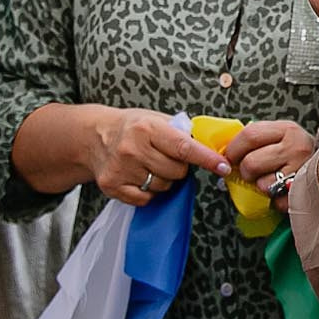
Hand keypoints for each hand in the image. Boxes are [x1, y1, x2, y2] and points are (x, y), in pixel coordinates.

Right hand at [88, 108, 231, 206]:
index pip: (184, 147)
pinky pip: (146, 199)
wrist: (95, 136)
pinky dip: (149, 192)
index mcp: (147, 128)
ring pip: (163, 187)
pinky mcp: (112, 186)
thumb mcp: (155, 118)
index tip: (223, 167)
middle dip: (179, 168)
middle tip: (166, 158)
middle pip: (176, 172)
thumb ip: (181, 131)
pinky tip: (139, 177)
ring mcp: (121, 169)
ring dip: (164, 180)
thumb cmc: (132, 127)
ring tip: (150, 165)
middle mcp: (132, 149)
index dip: (206, 158)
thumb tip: (210, 146)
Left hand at [221, 119, 315, 208]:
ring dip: (261, 187)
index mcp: (287, 129)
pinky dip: (274, 201)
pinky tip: (282, 192)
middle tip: (250, 173)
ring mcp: (302, 170)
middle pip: (251, 162)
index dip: (233, 150)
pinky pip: (275, 201)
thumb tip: (225, 153)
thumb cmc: (296, 154)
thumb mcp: (280, 137)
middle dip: (244, 172)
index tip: (229, 158)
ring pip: (261, 185)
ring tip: (271, 181)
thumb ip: (257, 140)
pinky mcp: (303, 192)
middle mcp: (296, 146)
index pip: (249, 135)